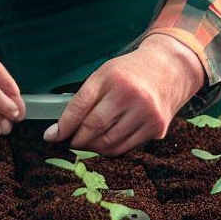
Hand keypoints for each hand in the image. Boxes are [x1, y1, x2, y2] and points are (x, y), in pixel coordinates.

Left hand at [43, 34, 205, 155]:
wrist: (169, 68)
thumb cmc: (131, 72)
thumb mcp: (105, 74)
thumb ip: (85, 97)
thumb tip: (62, 127)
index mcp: (112, 78)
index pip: (79, 107)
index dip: (63, 126)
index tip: (51, 136)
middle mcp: (130, 95)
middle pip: (94, 128)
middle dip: (77, 140)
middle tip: (69, 142)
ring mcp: (146, 113)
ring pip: (109, 143)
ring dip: (93, 148)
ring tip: (87, 143)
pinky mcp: (157, 127)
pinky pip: (126, 148)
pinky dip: (111, 150)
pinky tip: (106, 144)